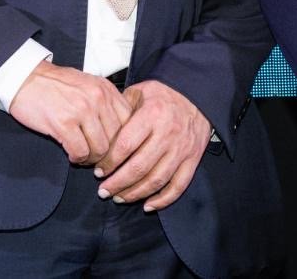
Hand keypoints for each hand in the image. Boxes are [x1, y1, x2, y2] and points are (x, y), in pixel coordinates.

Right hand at [8, 62, 132, 165]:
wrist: (25, 78)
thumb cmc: (56, 84)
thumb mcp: (88, 84)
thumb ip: (106, 102)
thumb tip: (123, 129)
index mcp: (106, 88)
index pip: (130, 121)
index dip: (124, 140)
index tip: (115, 148)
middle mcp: (98, 98)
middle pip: (117, 139)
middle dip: (108, 153)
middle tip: (98, 158)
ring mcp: (81, 110)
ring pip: (101, 149)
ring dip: (92, 158)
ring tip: (84, 156)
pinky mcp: (63, 123)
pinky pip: (80, 151)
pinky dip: (77, 158)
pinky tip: (72, 154)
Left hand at [94, 80, 211, 211]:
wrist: (198, 95)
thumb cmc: (163, 95)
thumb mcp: (140, 91)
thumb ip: (120, 109)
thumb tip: (100, 130)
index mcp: (151, 115)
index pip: (125, 145)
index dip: (109, 162)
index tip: (98, 171)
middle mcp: (167, 134)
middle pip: (139, 167)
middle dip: (118, 183)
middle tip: (103, 191)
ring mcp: (182, 149)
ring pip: (157, 180)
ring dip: (135, 193)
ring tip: (119, 198)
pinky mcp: (193, 159)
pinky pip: (178, 185)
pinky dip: (163, 200)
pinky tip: (148, 205)